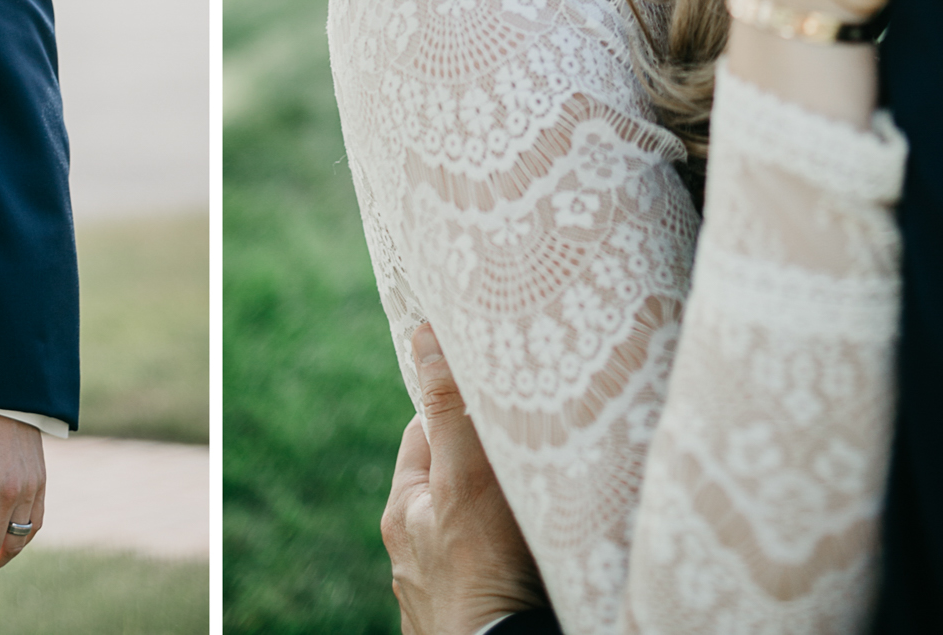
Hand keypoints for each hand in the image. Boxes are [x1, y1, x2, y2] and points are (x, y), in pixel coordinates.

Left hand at [382, 324, 545, 634]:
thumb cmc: (482, 574)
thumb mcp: (464, 478)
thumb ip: (447, 412)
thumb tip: (423, 335)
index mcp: (404, 511)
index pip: (425, 432)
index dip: (456, 408)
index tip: (488, 393)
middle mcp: (416, 550)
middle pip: (451, 480)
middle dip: (483, 463)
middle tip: (525, 448)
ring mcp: (442, 585)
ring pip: (473, 526)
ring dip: (501, 512)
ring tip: (538, 503)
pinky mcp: (473, 611)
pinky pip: (491, 566)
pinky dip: (511, 555)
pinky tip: (536, 555)